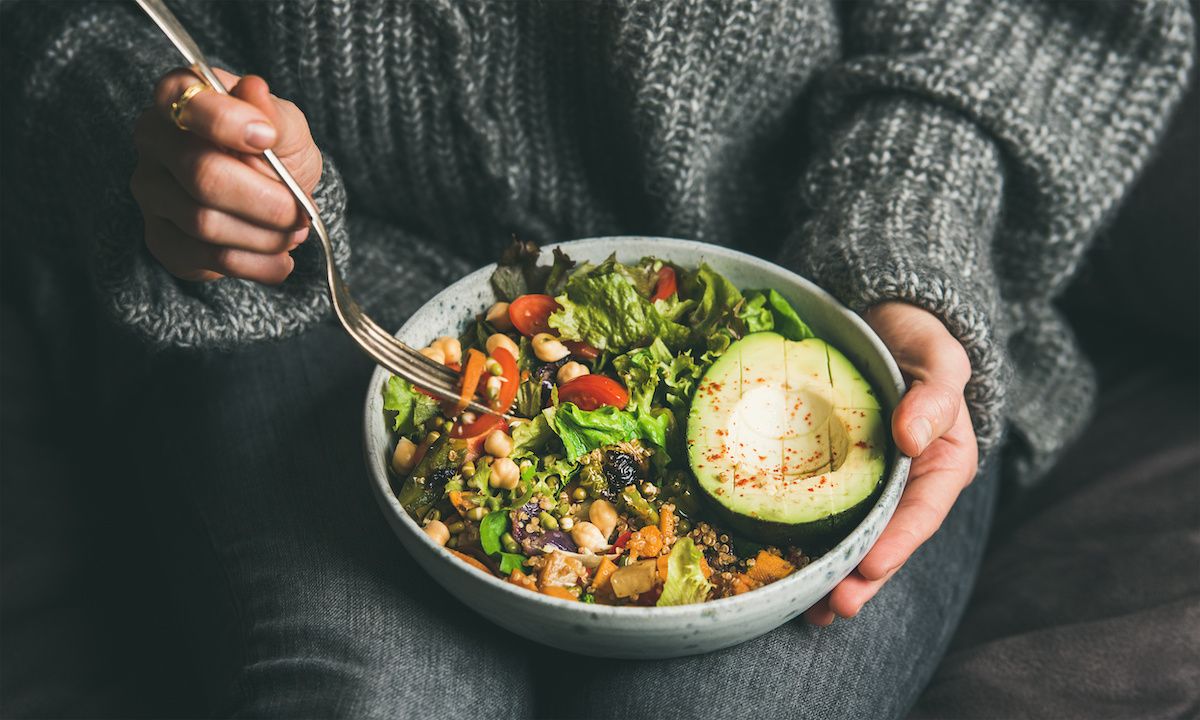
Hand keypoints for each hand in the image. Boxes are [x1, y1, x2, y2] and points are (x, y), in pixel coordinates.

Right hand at [131, 67, 321, 283]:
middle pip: (202, 174)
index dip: (227, 123)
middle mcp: (154, 141)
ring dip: (264, 236)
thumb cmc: (274, 150)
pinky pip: (206, 258)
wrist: (272, 198)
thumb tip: (254, 90)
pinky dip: (255, 264)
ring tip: (295, 233)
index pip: (185, 102)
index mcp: (179, 97)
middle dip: (264, 200)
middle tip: (301, 213)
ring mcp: (151, 191)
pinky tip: (280, 262)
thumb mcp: (287, 127)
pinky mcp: (161, 238)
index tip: (268, 139)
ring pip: (204, 222)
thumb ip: (274, 115)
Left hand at [805, 302, 978, 624]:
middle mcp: (906, 484)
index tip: (870, 566)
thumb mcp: (939, 358)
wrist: (883, 321)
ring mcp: (869, 483)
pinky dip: (804, 542)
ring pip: (853, 537)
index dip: (897, 544)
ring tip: (808, 610)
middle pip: (885, 540)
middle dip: (860, 578)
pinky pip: (820, 512)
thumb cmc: (918, 339)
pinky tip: (782, 568)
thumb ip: (935, 396)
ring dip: (832, 575)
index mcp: (941, 464)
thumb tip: (912, 436)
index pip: (921, 513)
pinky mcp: (834, 475)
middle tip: (832, 607)